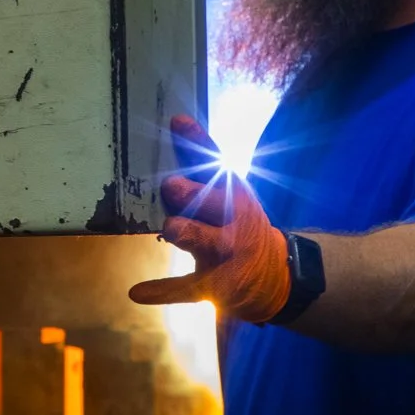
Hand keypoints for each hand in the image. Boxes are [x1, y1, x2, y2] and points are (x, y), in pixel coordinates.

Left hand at [128, 115, 291, 324]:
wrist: (277, 276)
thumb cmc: (239, 226)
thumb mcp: (232, 197)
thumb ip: (204, 169)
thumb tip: (178, 123)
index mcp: (236, 196)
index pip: (216, 163)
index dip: (198, 142)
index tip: (178, 122)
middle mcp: (234, 222)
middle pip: (215, 203)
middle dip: (194, 193)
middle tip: (172, 184)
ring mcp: (225, 255)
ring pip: (205, 241)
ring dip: (190, 233)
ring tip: (172, 226)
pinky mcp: (216, 286)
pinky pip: (185, 289)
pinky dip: (161, 291)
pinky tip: (137, 292)